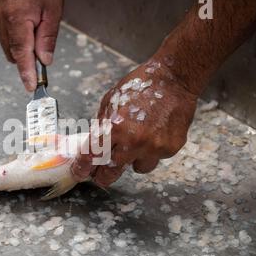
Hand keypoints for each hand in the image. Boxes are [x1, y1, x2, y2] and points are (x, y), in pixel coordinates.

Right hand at [0, 0, 63, 90]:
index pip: (21, 54)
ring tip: (34, 25)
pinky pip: (4, 35)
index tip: (30, 86)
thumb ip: (47, 38)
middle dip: (28, 56)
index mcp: (16, 17)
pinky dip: (15, 36)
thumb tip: (44, 61)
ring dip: (22, 45)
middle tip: (43, 50)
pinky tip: (23, 22)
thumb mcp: (52, 10)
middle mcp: (0, 18)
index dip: (26, 73)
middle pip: (14, 53)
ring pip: (8, 46)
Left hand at [71, 58, 197, 186]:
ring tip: (138, 142)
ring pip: (137, 168)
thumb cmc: (141, 86)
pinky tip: (154, 134)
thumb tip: (93, 145)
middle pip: (111, 173)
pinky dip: (152, 151)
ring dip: (133, 160)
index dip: (84, 166)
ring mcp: (153, 147)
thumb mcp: (110, 101)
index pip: (93, 155)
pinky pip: (155, 159)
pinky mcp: (170, 149)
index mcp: (115, 127)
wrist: (174, 79)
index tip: (81, 172)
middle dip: (104, 176)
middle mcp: (133, 141)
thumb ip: (101, 125)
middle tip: (101, 175)